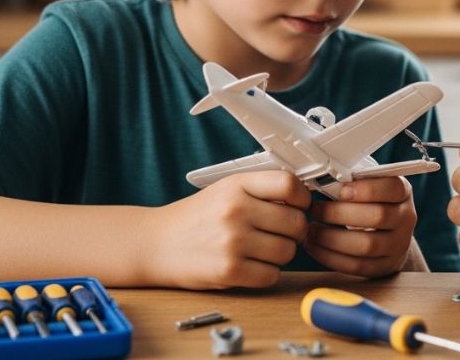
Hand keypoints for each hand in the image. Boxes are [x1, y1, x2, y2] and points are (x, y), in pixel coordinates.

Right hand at [148, 170, 309, 288]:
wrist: (155, 244)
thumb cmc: (196, 217)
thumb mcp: (226, 190)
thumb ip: (261, 190)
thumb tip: (304, 198)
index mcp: (237, 185)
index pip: (290, 185)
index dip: (302, 198)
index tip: (300, 206)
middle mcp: (235, 211)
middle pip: (296, 223)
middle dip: (294, 231)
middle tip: (281, 233)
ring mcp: (232, 242)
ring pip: (288, 252)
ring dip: (281, 254)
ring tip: (262, 249)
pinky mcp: (229, 271)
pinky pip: (272, 275)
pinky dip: (267, 273)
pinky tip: (252, 265)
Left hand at [303, 176, 419, 276]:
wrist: (390, 236)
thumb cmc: (371, 204)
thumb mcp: (371, 187)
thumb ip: (354, 182)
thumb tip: (323, 179)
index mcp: (403, 192)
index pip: (392, 188)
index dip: (366, 189)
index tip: (340, 190)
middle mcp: (406, 218)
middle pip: (377, 216)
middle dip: (340, 213)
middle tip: (315, 209)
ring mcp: (399, 245)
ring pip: (367, 245)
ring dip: (332, 238)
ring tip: (311, 230)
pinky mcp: (385, 266)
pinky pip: (357, 265)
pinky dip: (330, 257)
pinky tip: (314, 246)